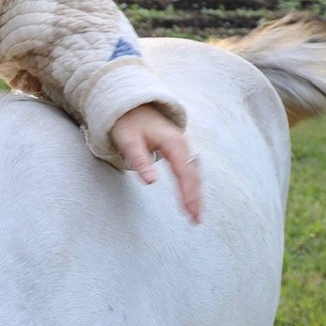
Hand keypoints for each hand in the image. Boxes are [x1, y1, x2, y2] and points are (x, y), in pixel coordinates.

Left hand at [111, 107, 201, 223]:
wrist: (132, 105)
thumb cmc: (128, 124)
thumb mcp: (128, 141)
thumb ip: (140, 161)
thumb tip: (151, 183)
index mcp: (173, 143)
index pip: (184, 172)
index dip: (188, 193)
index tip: (190, 211)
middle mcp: (183, 144)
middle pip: (193, 175)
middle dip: (196, 198)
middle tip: (196, 220)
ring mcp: (184, 146)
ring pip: (195, 172)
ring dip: (197, 193)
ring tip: (196, 214)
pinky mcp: (180, 149)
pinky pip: (191, 168)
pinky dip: (194, 184)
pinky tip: (193, 197)